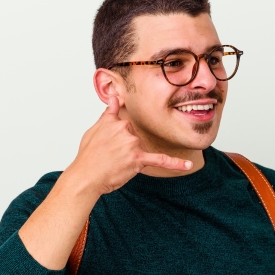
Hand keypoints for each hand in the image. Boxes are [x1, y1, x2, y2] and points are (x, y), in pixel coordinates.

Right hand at [67, 96, 191, 197]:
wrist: (86, 177)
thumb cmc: (88, 156)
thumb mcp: (94, 130)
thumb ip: (108, 114)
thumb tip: (115, 98)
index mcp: (114, 120)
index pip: (125, 124)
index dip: (119, 136)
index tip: (112, 144)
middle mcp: (124, 128)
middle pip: (134, 136)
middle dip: (125, 147)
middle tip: (109, 157)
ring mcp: (132, 144)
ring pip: (140, 147)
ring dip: (131, 157)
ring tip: (114, 164)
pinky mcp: (138, 159)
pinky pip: (160, 160)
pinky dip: (176, 163)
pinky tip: (188, 165)